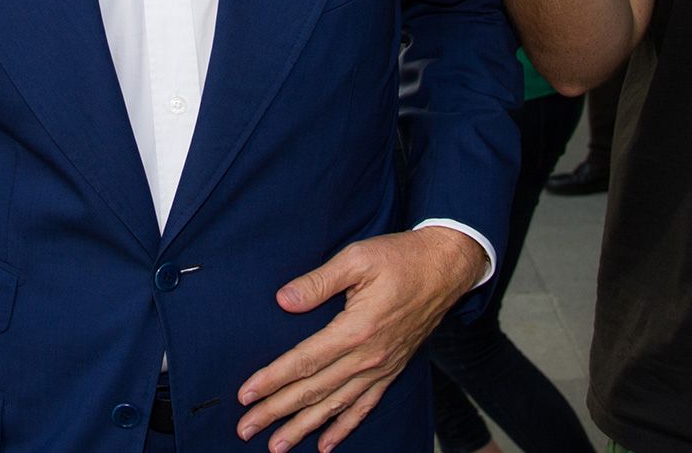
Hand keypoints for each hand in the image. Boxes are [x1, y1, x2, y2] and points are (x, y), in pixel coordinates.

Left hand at [236, 228, 486, 452]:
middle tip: (246, 429)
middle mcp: (368, 356)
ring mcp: (381, 367)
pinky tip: (326, 443)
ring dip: (304, 427)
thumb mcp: (358, 257)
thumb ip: (319, 281)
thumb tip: (284, 300)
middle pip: (314, 391)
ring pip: (336, 405)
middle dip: (277, 412)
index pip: (304, 361)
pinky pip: (365, 406)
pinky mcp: (392, 370)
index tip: (245, 395)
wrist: (445, 268)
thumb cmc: (400, 257)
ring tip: (277, 447)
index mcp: (356, 329)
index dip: (272, 380)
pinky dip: (344, 426)